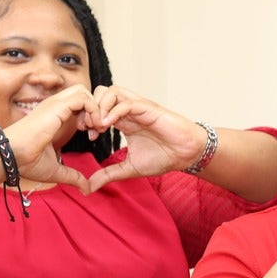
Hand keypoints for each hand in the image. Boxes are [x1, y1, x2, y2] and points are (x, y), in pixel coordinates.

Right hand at [0, 84, 96, 190]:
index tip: (92, 136)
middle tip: (97, 129)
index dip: (91, 116)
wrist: (10, 157)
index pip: (78, 103)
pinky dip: (93, 110)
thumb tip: (87, 189)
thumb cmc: (26, 161)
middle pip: (83, 92)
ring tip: (95, 129)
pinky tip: (91, 128)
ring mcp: (54, 104)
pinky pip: (83, 99)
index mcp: (54, 115)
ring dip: (96, 109)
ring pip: (84, 92)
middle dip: (96, 108)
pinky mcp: (56, 107)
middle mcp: (54, 106)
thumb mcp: (56, 170)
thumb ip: (73, 176)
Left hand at [82, 86, 210, 187]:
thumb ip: (109, 174)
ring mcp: (138, 107)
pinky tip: (108, 126)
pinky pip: (126, 102)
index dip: (88, 118)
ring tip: (99, 126)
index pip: (98, 107)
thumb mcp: (130, 168)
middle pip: (101, 92)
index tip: (89, 136)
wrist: (187, 154)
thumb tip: (90, 187)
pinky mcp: (148, 108)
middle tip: (90, 128)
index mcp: (123, 120)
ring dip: (100, 106)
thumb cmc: (164, 157)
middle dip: (91, 108)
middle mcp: (129, 110)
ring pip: (111, 91)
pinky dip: (113, 111)